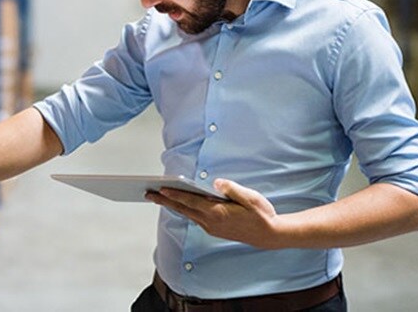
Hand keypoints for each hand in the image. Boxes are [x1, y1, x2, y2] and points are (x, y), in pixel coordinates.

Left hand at [145, 178, 281, 248]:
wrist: (269, 235)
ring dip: (172, 205)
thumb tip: (215, 182)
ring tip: (159, 197)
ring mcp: (212, 228)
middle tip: (148, 193)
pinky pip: (194, 218)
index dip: (175, 194)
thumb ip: (231, 188)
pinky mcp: (215, 230)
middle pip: (183, 209)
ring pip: (187, 214)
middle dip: (165, 201)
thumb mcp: (250, 197)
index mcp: (218, 213)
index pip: (191, 202)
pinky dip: (184, 210)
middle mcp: (211, 222)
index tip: (160, 188)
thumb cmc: (261, 214)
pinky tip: (179, 204)